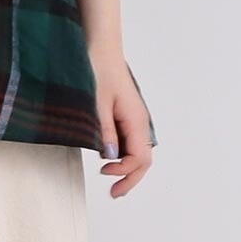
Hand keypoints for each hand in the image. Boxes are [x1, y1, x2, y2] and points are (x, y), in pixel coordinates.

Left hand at [89, 48, 153, 197]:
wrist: (99, 47)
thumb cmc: (98, 69)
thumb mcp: (97, 103)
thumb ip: (105, 132)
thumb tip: (111, 157)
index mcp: (136, 120)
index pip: (139, 158)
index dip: (124, 172)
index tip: (103, 172)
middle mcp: (139, 122)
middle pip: (143, 160)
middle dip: (130, 178)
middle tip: (114, 193)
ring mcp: (134, 119)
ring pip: (137, 151)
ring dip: (127, 168)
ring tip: (111, 178)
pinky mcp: (125, 115)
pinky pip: (129, 141)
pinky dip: (122, 154)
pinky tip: (109, 158)